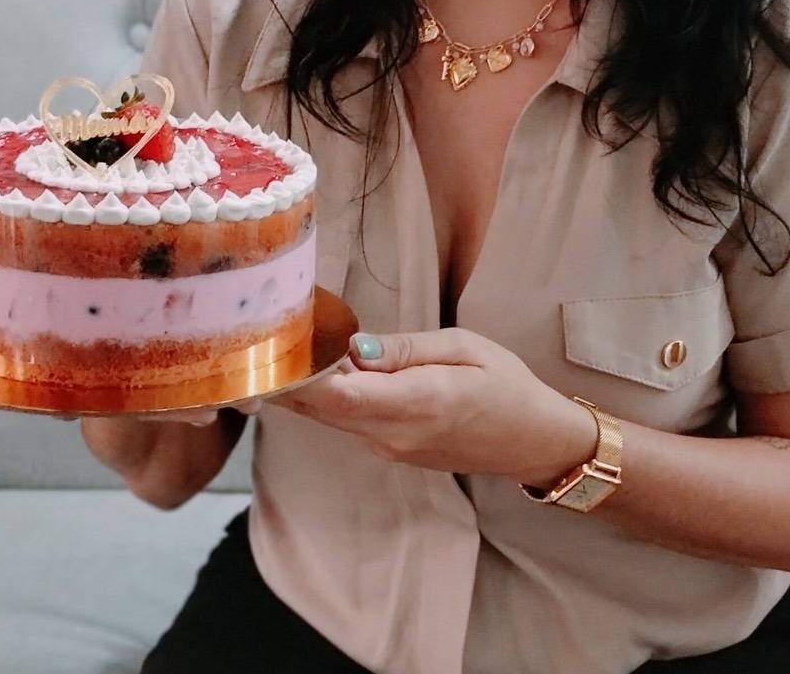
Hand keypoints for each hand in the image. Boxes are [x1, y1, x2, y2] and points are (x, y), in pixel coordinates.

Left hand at [273, 328, 593, 485]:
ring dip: (306, 387)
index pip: (340, 396)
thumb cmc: (506, 384)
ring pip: (332, 417)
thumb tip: (354, 348)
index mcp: (418, 402)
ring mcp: (391, 448)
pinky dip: (329, 398)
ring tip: (281, 346)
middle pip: (324, 409)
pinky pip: (349, 422)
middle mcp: (395, 434)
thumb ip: (407, 348)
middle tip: (257, 339)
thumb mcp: (464, 346)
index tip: (270, 350)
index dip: (299, 378)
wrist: (532, 440)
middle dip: (289, 378)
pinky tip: (319, 368)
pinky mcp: (391, 451)